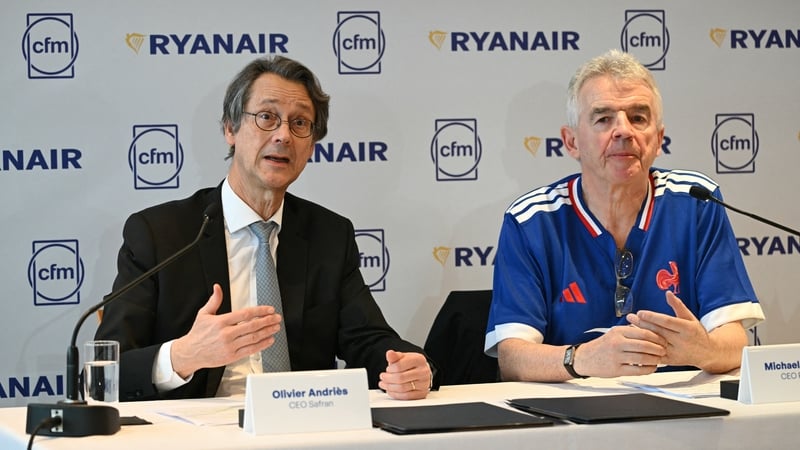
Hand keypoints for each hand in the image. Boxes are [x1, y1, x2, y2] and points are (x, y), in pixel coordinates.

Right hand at [170, 283, 283, 377]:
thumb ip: (214, 300)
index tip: (269, 309)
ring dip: (267, 332)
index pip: (245, 314)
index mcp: (220, 322)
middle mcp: (226, 334)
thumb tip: (217, 287)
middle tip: (277, 318)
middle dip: (267, 321)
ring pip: (253, 338)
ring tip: (276, 327)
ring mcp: (229, 346)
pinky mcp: (231, 357)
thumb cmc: (198, 334)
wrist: (189, 353)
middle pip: (252, 326)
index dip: (260, 311)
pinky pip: (250, 350)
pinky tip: (269, 340)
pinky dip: (262, 345)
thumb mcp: (204, 314)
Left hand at [378, 350, 430, 399]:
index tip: (387, 370)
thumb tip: (389, 353)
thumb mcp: (402, 357)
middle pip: (400, 378)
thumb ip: (395, 356)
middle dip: (388, 379)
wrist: (421, 372)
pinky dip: (395, 394)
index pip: (400, 366)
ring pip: (402, 388)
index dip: (390, 369)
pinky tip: (390, 390)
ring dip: (389, 387)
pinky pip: (406, 397)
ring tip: (384, 384)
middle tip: (383, 377)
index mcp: (419, 360)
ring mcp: (424, 383)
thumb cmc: (411, 364)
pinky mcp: (422, 393)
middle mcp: (423, 371)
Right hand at [573, 324, 666, 377]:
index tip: (663, 340)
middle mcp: (617, 343)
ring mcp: (616, 357)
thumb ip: (630, 332)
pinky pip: (638, 370)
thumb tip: (650, 331)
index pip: (643, 332)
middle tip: (664, 350)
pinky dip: (648, 370)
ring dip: (655, 360)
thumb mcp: (613, 334)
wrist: (584, 358)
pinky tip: (652, 368)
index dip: (657, 337)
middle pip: (645, 345)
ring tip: (659, 359)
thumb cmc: (601, 346)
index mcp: (618, 332)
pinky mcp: (616, 369)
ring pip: (643, 358)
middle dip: (658, 349)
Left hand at [626, 291, 746, 372]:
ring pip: (655, 344)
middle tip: (630, 317)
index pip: (667, 322)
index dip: (653, 317)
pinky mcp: (670, 361)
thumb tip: (668, 293)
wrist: (706, 353)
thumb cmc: (696, 333)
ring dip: (641, 336)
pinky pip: (654, 355)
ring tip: (629, 327)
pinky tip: (635, 342)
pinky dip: (644, 349)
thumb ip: (678, 306)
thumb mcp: (690, 317)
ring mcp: (675, 352)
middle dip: (642, 324)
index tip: (640, 312)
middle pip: (658, 332)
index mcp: (687, 329)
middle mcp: (681, 341)